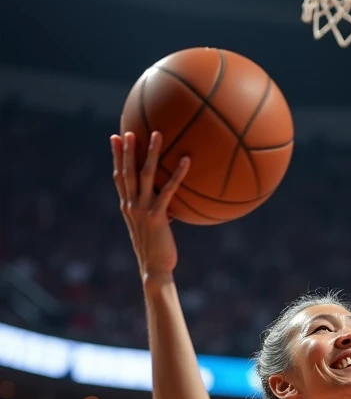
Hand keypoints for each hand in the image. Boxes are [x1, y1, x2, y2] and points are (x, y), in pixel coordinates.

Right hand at [111, 131, 189, 279]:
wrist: (154, 270)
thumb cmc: (156, 251)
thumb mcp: (150, 229)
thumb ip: (154, 212)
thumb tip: (167, 204)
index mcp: (127, 207)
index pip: (119, 177)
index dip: (117, 157)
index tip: (116, 138)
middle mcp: (131, 205)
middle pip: (127, 171)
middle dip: (127, 149)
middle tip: (129, 128)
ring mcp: (142, 210)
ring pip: (144, 175)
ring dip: (151, 152)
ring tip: (157, 133)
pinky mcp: (157, 216)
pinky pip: (168, 190)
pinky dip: (177, 174)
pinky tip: (186, 160)